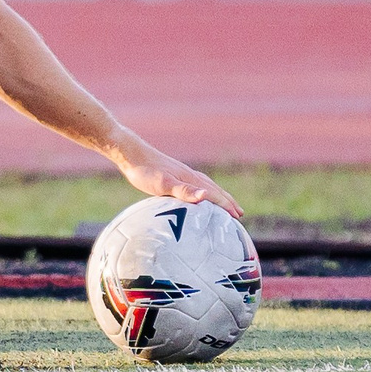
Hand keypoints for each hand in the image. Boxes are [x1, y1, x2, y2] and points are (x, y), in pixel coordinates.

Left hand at [111, 137, 243, 219]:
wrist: (131, 154)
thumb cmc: (145, 171)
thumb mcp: (163, 184)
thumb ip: (184, 190)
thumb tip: (206, 195)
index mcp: (190, 179)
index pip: (214, 194)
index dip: (226, 205)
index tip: (238, 217)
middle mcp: (190, 175)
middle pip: (214, 189)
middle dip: (227, 201)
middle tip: (239, 213)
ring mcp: (183, 174)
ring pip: (206, 186)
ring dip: (218, 196)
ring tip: (226, 204)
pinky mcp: (174, 175)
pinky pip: (196, 185)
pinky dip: (205, 192)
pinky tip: (199, 196)